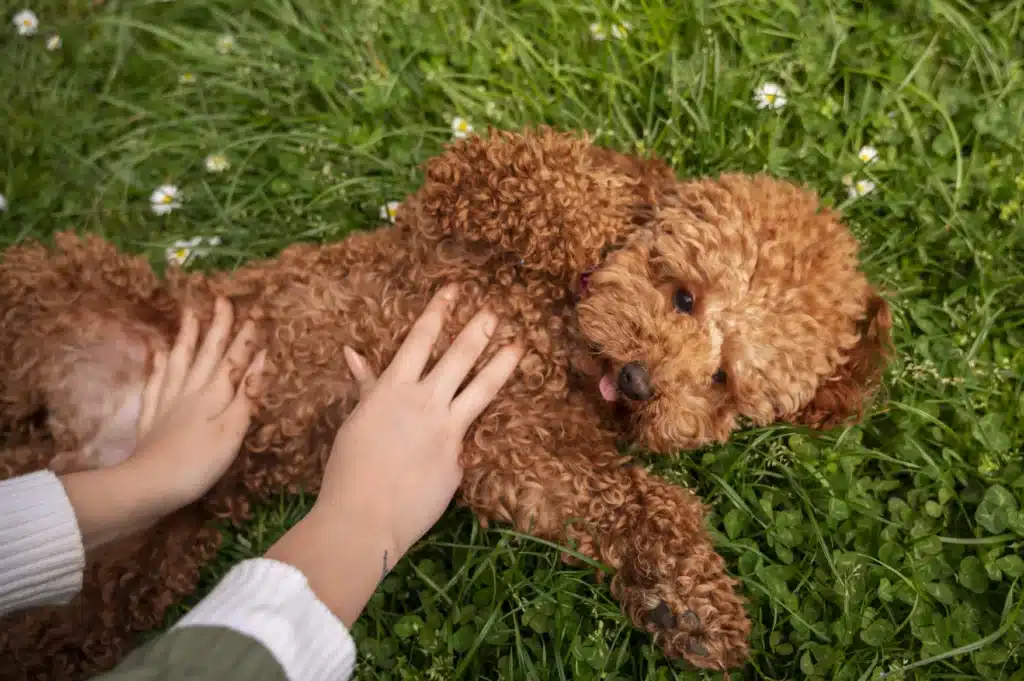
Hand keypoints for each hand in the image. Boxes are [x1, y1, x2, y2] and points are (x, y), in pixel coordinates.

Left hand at [126, 297, 266, 513]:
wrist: (148, 485)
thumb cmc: (198, 462)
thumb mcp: (232, 431)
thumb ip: (247, 395)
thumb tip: (261, 360)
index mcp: (213, 395)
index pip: (234, 360)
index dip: (246, 338)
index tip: (256, 313)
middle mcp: (190, 391)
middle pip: (206, 354)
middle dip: (217, 327)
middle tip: (222, 300)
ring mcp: (168, 403)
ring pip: (180, 362)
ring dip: (188, 338)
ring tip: (190, 315)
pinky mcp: (152, 418)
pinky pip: (155, 384)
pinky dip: (158, 367)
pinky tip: (157, 355)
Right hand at [266, 284, 522, 625]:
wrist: (363, 516)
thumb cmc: (348, 468)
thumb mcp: (356, 420)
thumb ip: (366, 386)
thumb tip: (352, 353)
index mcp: (392, 388)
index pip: (420, 339)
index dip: (438, 312)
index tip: (453, 291)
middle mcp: (423, 401)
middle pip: (458, 356)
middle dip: (478, 330)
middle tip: (495, 312)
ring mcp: (446, 430)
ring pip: (481, 388)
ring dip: (501, 364)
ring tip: (519, 346)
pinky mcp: (459, 459)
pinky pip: (468, 440)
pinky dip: (469, 434)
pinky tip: (493, 431)